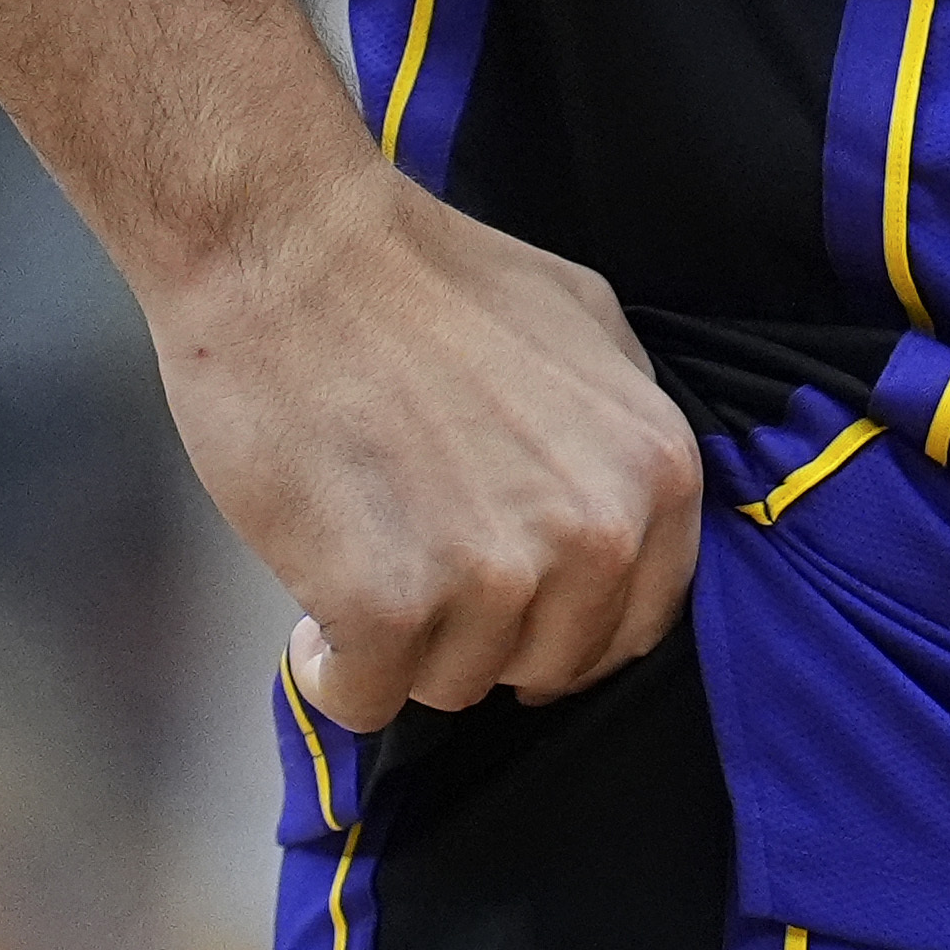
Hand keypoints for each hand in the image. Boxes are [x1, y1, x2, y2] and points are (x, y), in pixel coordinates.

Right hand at [147, 155, 703, 731]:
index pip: (635, 623)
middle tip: (422, 567)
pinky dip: (334, 673)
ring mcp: (493, 576)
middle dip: (482, 633)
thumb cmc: (426, 276)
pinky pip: (366, 699)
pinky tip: (313, 615)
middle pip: (544, 665)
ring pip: (454, 685)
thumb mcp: (584, 317)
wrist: (295, 250)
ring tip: (365, 560)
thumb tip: (628, 497)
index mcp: (654, 471)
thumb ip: (627, 418)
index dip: (565, 626)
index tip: (512, 606)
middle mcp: (595, 535)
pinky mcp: (387, 606)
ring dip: (404, 646)